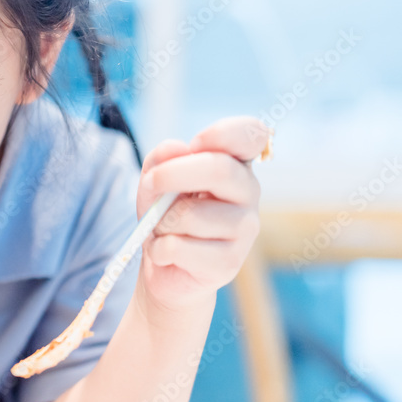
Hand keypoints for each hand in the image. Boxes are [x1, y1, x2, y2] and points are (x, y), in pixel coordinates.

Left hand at [136, 116, 268, 313]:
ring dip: (161, 222)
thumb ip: (161, 160)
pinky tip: (165, 253)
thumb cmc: (165, 217)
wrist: (165, 267)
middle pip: (219, 170)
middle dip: (172, 174)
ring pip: (191, 215)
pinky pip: (180, 247)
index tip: (195, 143)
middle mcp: (248, 193)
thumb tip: (175, 148)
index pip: (252, 135)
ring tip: (162, 230)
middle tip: (151, 183)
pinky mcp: (230, 262)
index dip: (224, 133)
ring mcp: (245, 229)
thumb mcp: (156, 182)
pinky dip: (159, 249)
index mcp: (234, 164)